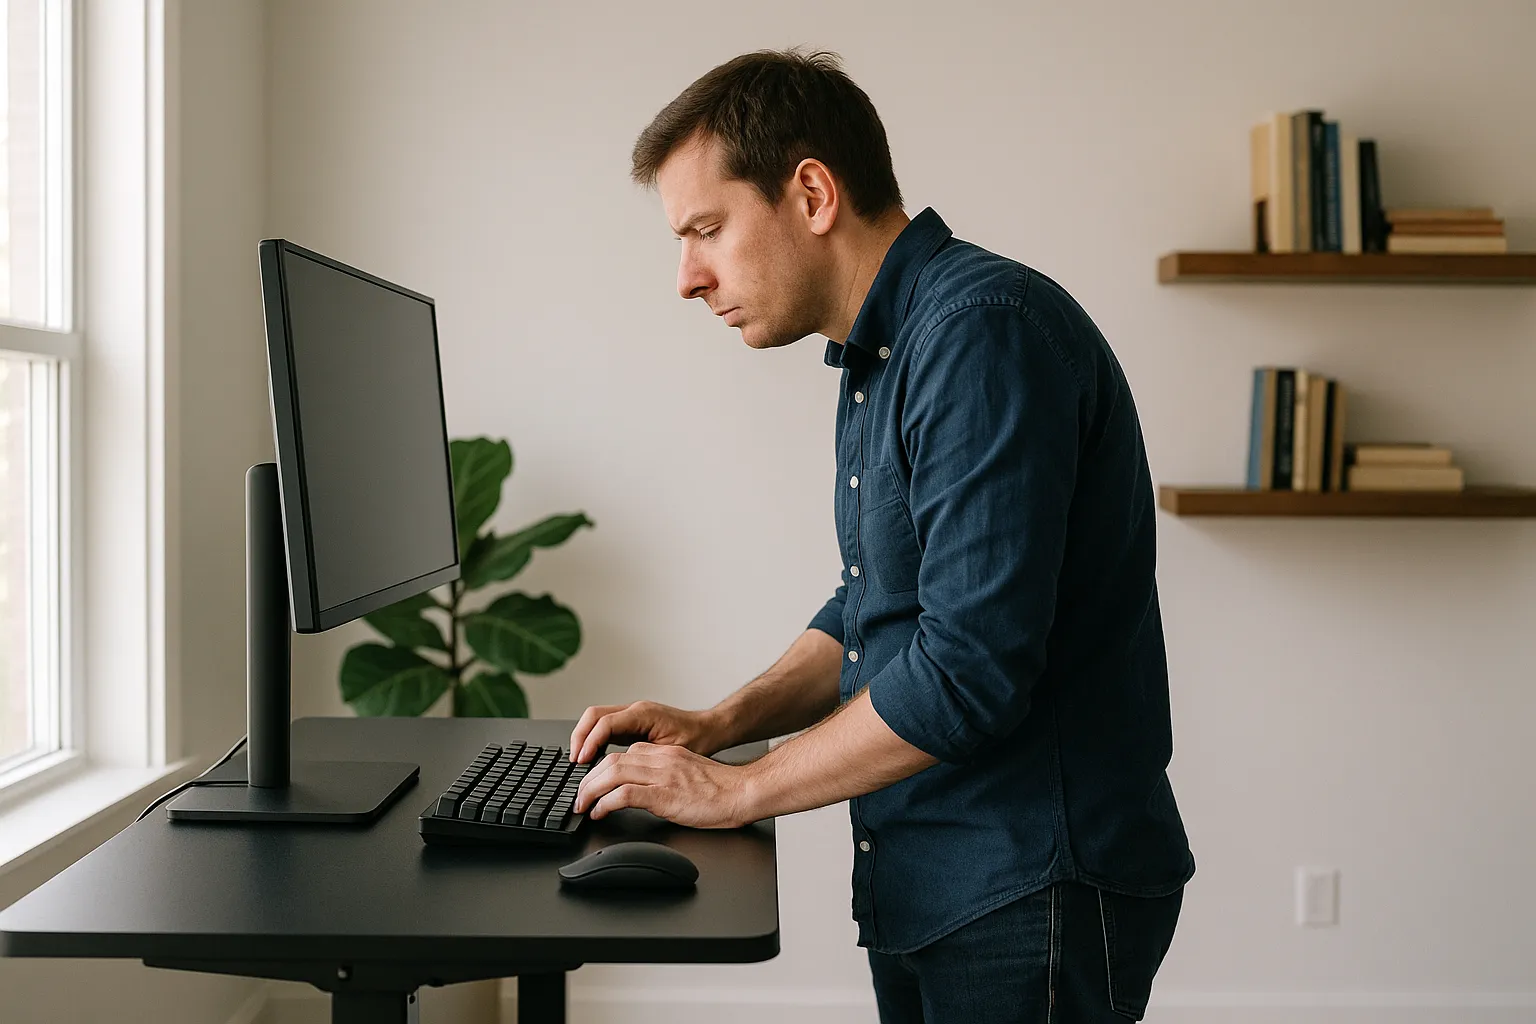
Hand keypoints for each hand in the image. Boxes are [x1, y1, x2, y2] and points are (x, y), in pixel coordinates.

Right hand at [568, 700, 719, 763]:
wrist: (711, 730)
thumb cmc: (698, 740)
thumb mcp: (672, 753)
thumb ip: (647, 759)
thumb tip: (623, 772)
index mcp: (643, 714)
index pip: (605, 723)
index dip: (589, 742)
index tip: (581, 760)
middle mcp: (635, 710)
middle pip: (594, 715)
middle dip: (579, 737)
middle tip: (574, 761)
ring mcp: (633, 715)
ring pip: (596, 718)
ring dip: (584, 737)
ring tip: (578, 760)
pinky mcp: (632, 723)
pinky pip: (605, 726)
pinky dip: (594, 739)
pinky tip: (592, 756)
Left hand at [573, 742, 754, 828]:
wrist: (742, 793)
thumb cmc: (720, 790)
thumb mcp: (687, 774)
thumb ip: (665, 776)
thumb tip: (643, 792)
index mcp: (665, 754)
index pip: (623, 754)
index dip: (601, 769)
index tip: (593, 784)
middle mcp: (660, 759)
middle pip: (611, 760)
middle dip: (589, 779)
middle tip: (580, 796)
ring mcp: (661, 775)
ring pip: (612, 773)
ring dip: (591, 790)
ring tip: (583, 805)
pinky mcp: (663, 794)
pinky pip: (624, 794)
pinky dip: (606, 803)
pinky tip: (600, 813)